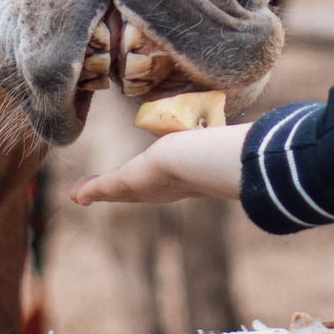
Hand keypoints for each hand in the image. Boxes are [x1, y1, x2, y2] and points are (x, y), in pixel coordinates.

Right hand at [70, 121, 249, 206]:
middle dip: (117, 191)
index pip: (157, 183)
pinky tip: (75, 196)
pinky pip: (101, 189)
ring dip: (97, 192)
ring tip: (81, 195)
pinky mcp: (124, 185)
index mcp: (174, 179)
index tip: (137, 182)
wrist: (194, 164)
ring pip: (113, 191)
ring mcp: (140, 190)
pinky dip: (89, 191)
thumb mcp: (213, 138)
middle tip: (98, 193)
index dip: (145, 183)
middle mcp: (158, 189)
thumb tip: (257, 139)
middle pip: (131, 190)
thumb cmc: (205, 149)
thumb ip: (228, 141)